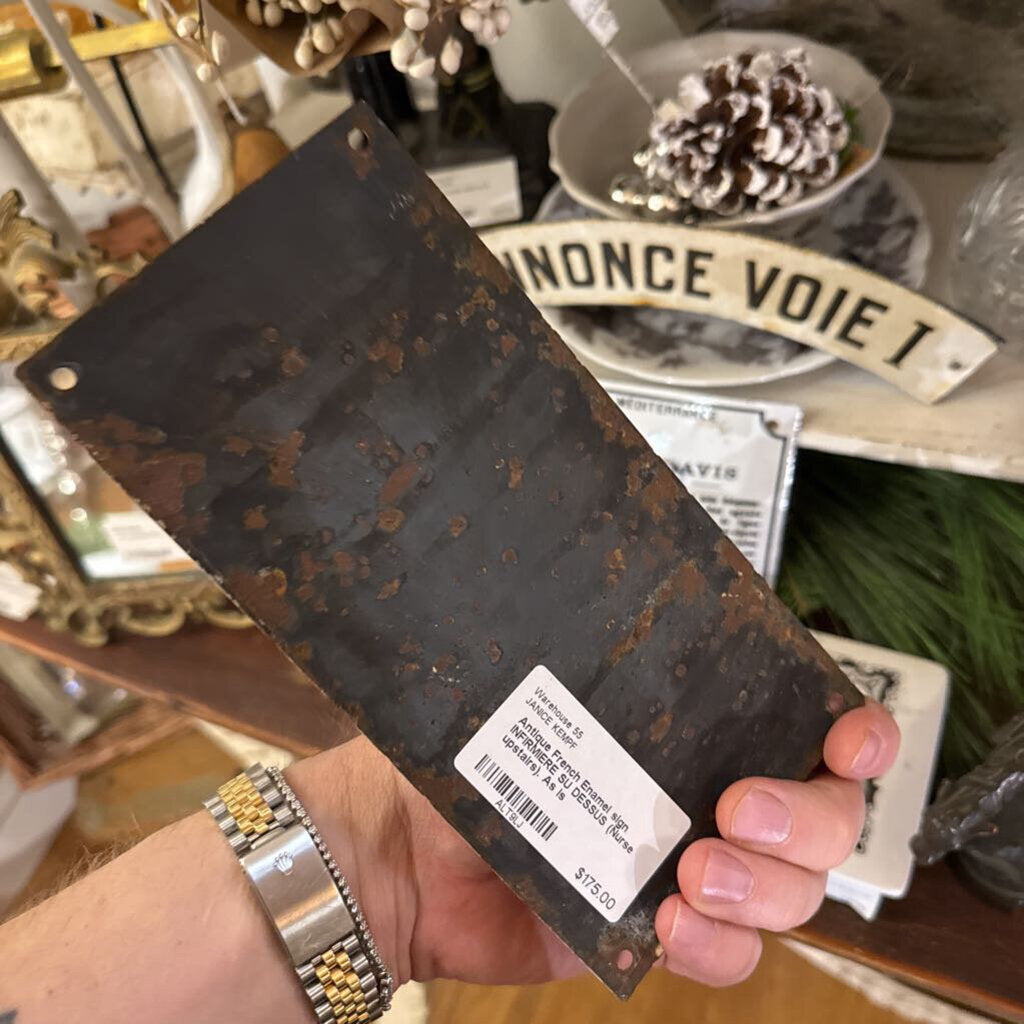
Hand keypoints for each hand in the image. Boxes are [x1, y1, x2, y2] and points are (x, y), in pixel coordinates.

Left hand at [296, 700, 898, 989]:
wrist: (399, 846)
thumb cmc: (462, 749)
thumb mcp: (532, 685)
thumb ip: (590, 650)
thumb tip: (623, 570)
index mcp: (693, 725)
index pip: (808, 725)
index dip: (854, 733)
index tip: (850, 736)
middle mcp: (707, 792)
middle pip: (824, 818)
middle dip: (806, 818)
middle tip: (735, 806)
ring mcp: (690, 866)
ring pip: (793, 892)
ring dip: (766, 888)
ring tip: (693, 871)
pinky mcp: (658, 930)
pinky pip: (731, 956)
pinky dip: (719, 948)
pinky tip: (672, 924)